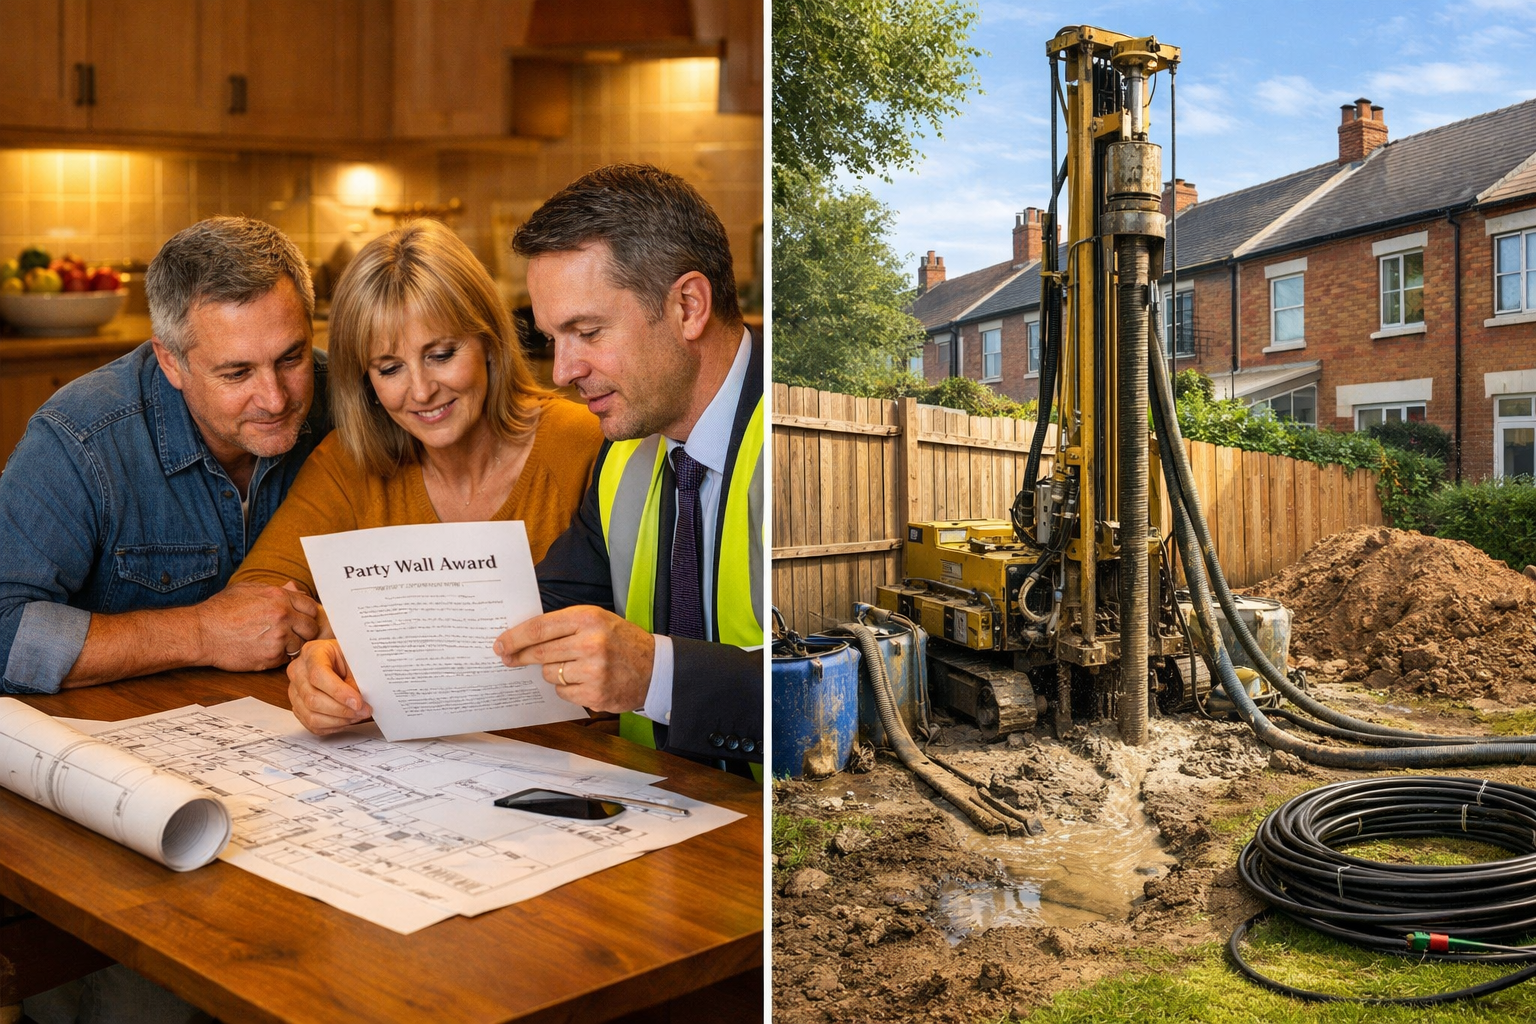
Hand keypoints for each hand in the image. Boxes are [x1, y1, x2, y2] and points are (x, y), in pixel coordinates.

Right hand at [193, 581, 320, 670]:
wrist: (201, 633)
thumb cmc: (221, 610)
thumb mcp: (248, 590)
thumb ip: (276, 590)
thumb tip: (295, 590)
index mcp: (279, 598)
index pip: (312, 607)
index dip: (307, 614)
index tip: (301, 618)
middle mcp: (283, 617)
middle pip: (311, 628)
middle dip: (304, 631)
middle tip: (293, 633)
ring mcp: (278, 639)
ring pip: (300, 645)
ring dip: (292, 645)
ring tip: (276, 642)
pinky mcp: (271, 658)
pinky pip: (286, 659)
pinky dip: (280, 656)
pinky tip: (266, 650)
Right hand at [287, 639, 372, 735]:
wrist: (339, 660)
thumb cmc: (347, 657)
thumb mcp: (354, 660)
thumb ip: (355, 680)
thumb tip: (359, 704)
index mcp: (312, 652)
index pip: (318, 675)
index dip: (339, 692)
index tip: (358, 702)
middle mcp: (298, 671)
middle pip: (312, 698)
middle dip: (342, 710)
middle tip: (363, 711)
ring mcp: (295, 690)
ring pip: (311, 714)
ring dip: (338, 720)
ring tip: (356, 716)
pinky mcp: (298, 706)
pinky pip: (311, 724)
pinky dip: (331, 726)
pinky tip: (345, 720)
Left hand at [494, 606, 653, 712]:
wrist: (655, 668)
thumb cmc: (622, 642)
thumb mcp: (598, 621)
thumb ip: (565, 625)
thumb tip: (524, 637)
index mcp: (588, 618)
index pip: (539, 628)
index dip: (515, 637)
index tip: (500, 644)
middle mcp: (590, 643)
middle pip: (539, 653)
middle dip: (520, 657)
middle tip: (510, 659)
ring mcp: (593, 670)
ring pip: (548, 674)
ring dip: (552, 672)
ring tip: (572, 667)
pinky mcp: (595, 693)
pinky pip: (562, 691)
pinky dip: (567, 687)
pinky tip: (583, 681)